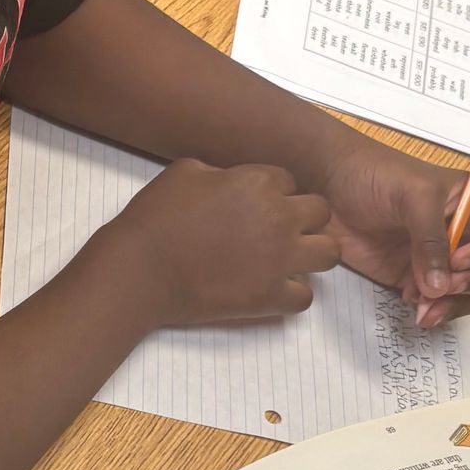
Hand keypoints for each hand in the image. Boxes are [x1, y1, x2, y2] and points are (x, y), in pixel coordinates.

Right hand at [109, 159, 340, 325]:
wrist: (141, 270)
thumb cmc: (156, 217)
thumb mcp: (185, 172)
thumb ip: (221, 173)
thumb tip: (232, 183)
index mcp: (260, 183)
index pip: (290, 182)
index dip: (275, 193)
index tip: (257, 206)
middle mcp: (279, 218)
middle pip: (321, 212)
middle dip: (303, 218)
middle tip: (278, 231)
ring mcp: (279, 260)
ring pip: (329, 253)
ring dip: (312, 253)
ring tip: (289, 259)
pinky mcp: (270, 297)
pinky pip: (305, 297)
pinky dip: (292, 293)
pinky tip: (273, 289)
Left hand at [317, 135, 469, 328]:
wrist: (331, 188)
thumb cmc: (375, 176)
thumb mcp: (411, 194)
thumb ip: (430, 238)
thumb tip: (441, 287)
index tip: (457, 259)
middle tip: (446, 286)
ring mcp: (447, 261)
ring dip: (457, 305)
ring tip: (423, 302)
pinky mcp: (420, 280)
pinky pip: (444, 305)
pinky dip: (435, 310)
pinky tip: (410, 300)